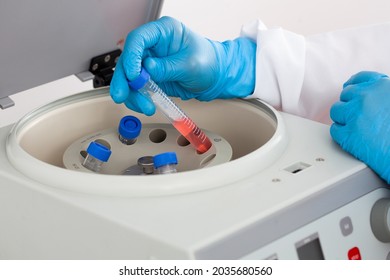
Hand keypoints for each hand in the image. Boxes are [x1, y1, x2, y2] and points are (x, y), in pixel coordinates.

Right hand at [110, 16, 255, 114]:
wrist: (215, 76)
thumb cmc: (208, 62)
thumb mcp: (191, 64)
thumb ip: (169, 67)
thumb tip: (148, 68)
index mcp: (163, 32)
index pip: (139, 39)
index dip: (131, 56)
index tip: (133, 74)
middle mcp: (153, 46)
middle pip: (128, 59)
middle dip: (123, 79)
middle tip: (121, 94)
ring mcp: (150, 63)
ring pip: (129, 77)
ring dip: (132, 93)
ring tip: (144, 105)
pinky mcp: (151, 78)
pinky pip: (138, 89)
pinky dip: (138, 98)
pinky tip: (146, 105)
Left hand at [330, 71, 389, 182]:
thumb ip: (382, 95)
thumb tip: (368, 93)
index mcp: (381, 86)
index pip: (360, 79)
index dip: (354, 86)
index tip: (351, 92)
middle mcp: (366, 97)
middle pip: (345, 96)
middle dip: (350, 105)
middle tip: (359, 117)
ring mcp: (355, 115)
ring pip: (336, 111)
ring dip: (343, 119)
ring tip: (358, 128)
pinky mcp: (348, 134)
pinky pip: (335, 130)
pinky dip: (342, 134)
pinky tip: (354, 138)